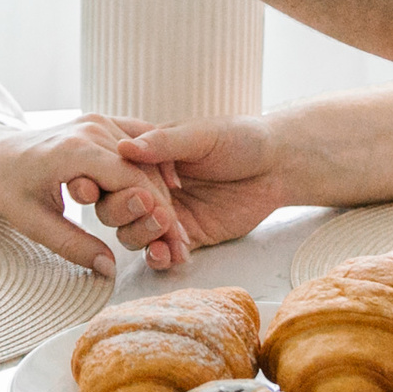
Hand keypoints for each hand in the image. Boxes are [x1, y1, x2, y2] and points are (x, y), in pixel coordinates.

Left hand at [0, 117, 180, 275]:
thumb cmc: (5, 186)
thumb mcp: (33, 222)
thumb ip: (73, 246)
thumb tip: (108, 269)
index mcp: (76, 150)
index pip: (132, 182)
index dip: (155, 213)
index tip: (171, 242)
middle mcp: (93, 129)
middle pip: (144, 172)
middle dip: (164, 209)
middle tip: (179, 244)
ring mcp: (99, 122)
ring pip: (145, 160)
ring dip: (161, 192)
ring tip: (173, 228)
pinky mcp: (101, 123)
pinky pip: (138, 145)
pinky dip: (154, 167)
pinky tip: (168, 191)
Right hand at [98, 116, 295, 257]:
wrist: (278, 164)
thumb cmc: (240, 137)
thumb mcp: (201, 134)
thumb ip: (164, 143)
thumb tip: (123, 147)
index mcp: (148, 157)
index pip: (115, 174)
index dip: (114, 184)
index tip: (126, 189)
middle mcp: (151, 187)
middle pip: (116, 208)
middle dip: (126, 214)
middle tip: (151, 210)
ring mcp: (168, 214)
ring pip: (134, 234)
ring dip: (142, 237)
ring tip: (162, 235)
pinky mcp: (188, 236)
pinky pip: (165, 252)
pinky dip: (161, 257)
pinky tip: (169, 255)